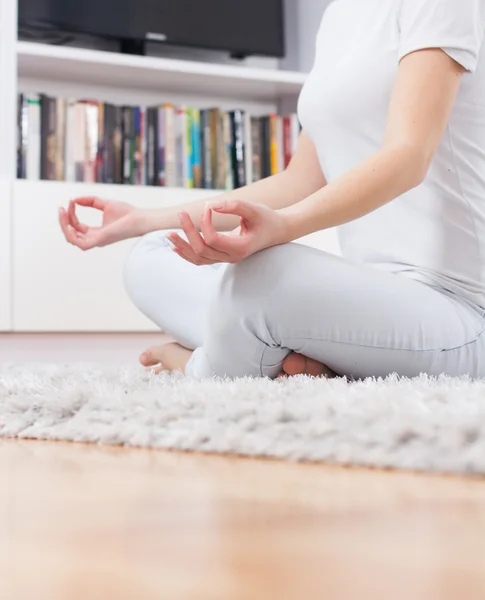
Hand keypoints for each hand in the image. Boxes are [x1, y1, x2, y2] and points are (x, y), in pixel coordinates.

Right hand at [59, 197, 139, 249]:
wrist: (140, 218)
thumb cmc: (127, 213)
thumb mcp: (104, 204)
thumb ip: (90, 201)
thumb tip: (74, 200)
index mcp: (95, 232)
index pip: (76, 226)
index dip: (71, 215)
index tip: (71, 202)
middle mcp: (94, 239)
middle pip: (71, 234)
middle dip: (63, 221)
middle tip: (61, 208)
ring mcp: (97, 241)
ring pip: (72, 239)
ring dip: (64, 226)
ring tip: (63, 212)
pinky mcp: (100, 240)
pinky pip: (79, 243)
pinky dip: (71, 233)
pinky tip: (69, 221)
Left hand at [169, 200, 288, 265]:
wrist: (277, 231)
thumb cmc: (267, 218)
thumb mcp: (254, 208)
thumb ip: (234, 205)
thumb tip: (210, 205)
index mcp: (240, 248)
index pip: (213, 240)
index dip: (205, 223)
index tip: (208, 208)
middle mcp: (232, 257)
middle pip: (202, 249)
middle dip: (188, 231)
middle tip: (180, 213)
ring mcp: (227, 259)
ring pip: (199, 258)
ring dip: (183, 246)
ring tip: (169, 235)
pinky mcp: (223, 257)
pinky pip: (202, 260)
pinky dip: (187, 254)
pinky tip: (176, 246)